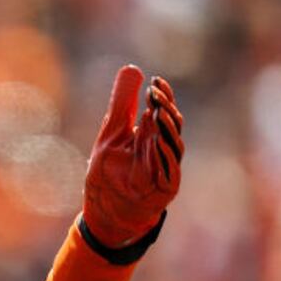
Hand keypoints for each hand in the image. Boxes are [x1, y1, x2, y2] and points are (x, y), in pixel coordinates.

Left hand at [82, 65, 183, 247]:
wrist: (106, 211)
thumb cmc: (110, 174)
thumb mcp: (111, 133)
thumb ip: (123, 104)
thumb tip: (133, 68)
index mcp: (152, 135)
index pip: (163, 110)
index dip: (163, 95)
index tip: (155, 81)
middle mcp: (162, 149)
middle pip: (171, 124)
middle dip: (165, 107)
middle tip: (155, 93)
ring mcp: (165, 169)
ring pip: (173, 144)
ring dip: (167, 127)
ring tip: (158, 110)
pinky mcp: (165, 188)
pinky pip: (170, 170)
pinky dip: (165, 156)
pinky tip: (158, 142)